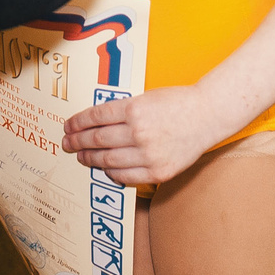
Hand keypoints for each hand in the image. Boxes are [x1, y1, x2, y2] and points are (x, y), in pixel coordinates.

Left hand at [61, 85, 231, 185]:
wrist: (207, 116)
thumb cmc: (176, 103)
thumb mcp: (145, 97)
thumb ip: (121, 111)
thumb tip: (93, 125)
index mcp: (134, 108)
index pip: (95, 117)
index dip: (77, 123)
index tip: (68, 126)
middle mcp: (139, 132)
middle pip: (98, 139)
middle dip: (78, 142)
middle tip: (67, 143)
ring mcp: (149, 154)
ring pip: (108, 160)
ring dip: (90, 158)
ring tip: (81, 156)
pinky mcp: (158, 171)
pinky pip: (125, 176)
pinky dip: (111, 173)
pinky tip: (104, 168)